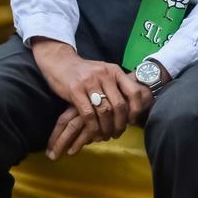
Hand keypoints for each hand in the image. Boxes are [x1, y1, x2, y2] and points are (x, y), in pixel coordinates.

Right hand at [31, 39, 148, 159]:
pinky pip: (88, 114)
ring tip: (106, 135)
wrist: (61, 62)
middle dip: (120, 123)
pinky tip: (94, 133)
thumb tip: (132, 106)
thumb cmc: (85, 71)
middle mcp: (105, 75)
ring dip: (107, 127)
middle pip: (119, 105)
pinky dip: (93, 127)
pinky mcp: (75, 90)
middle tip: (118, 133)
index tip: (132, 121)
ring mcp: (90, 82)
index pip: (134, 91)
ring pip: (105, 111)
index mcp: (115, 71)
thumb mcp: (104, 72)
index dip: (136, 109)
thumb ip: (117, 85)